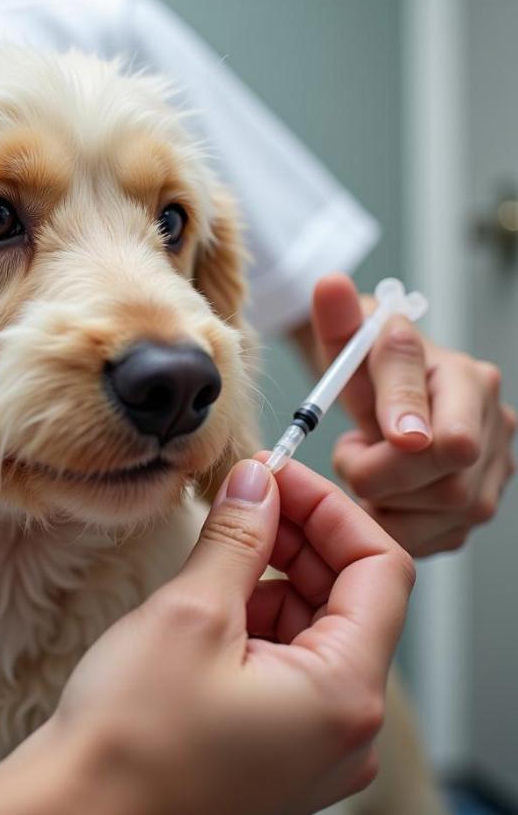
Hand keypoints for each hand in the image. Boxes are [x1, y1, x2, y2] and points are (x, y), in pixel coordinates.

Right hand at [8, 458, 415, 814]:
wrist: (81, 813)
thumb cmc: (131, 738)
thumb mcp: (191, 613)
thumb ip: (238, 536)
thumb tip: (257, 481)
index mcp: (344, 694)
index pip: (381, 568)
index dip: (331, 508)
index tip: (279, 475)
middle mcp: (344, 726)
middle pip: (351, 597)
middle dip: (299, 536)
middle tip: (243, 497)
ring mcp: (310, 740)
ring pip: (315, 625)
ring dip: (273, 573)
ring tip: (217, 548)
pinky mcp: (275, 744)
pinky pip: (287, 660)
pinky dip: (256, 615)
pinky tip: (211, 596)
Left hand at [312, 273, 515, 555]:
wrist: (385, 398)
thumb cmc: (368, 369)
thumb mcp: (350, 343)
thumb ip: (339, 318)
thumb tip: (330, 285)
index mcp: (468, 379)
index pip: (451, 423)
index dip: (405, 429)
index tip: (371, 437)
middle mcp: (493, 426)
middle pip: (447, 476)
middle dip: (381, 472)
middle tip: (349, 454)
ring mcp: (493, 473)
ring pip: (442, 511)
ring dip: (385, 498)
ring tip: (366, 467)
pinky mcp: (474, 510)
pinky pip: (434, 538)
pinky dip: (395, 524)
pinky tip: (380, 496)